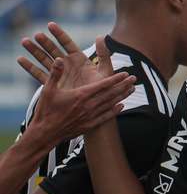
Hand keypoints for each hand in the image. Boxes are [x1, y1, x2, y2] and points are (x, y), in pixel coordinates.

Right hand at [18, 28, 133, 144]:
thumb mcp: (48, 90)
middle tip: (135, 78)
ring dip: (122, 96)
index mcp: (81, 96)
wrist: (45, 134)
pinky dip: (115, 111)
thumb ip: (55, 74)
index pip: (102, 85)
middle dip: (123, 85)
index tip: (126, 73)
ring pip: (110, 104)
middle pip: (110, 94)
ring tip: (132, 89)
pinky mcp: (89, 124)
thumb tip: (59, 59)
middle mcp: (89, 106)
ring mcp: (90, 116)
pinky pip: (106, 116)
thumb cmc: (45, 110)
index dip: (115, 79)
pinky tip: (122, 106)